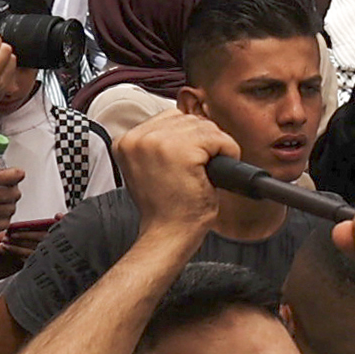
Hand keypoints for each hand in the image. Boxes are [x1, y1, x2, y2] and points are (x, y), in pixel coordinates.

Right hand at [117, 106, 235, 239]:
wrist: (168, 234)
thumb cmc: (166, 207)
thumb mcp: (152, 169)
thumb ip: (161, 144)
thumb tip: (190, 124)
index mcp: (126, 141)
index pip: (170, 118)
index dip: (188, 139)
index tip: (188, 162)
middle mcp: (137, 137)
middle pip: (189, 119)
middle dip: (203, 143)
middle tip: (199, 171)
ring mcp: (157, 141)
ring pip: (205, 126)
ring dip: (215, 148)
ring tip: (204, 173)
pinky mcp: (181, 150)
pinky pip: (218, 139)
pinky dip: (227, 153)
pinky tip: (213, 174)